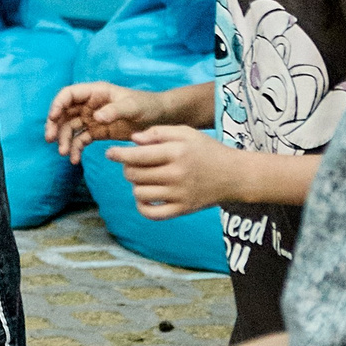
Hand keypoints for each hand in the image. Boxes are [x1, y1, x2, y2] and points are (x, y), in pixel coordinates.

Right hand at [45, 80, 166, 163]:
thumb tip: (95, 117)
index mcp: (95, 92)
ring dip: (64, 139)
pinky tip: (75, 159)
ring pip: (70, 127)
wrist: (160, 118)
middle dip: (55, 125)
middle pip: (64, 112)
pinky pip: (81, 139)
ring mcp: (91, 118)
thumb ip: (115, 110)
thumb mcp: (133, 106)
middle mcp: (89, 104)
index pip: (68, 94)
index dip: (58, 104)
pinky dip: (76, 149)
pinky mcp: (97, 131)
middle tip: (51, 139)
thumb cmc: (147, 105)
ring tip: (64, 153)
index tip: (53, 117)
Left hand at [112, 126, 244, 218]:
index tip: (110, 152)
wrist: (236, 175)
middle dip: (127, 168)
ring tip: (143, 178)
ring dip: (135, 185)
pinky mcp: (183, 209)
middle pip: (134, 175)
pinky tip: (145, 196)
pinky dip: (142, 206)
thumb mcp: (186, 132)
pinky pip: (152, 214)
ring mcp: (180, 194)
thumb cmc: (207, 150)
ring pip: (139, 193)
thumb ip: (158, 132)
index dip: (118, 154)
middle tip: (134, 163)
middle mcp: (176, 175)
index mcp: (176, 153)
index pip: (137, 156)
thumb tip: (133, 140)